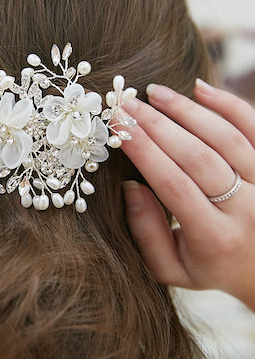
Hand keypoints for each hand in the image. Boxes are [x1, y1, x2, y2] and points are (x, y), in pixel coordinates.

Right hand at [120, 79, 254, 311]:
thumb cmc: (210, 266)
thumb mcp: (171, 269)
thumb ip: (146, 234)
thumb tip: (131, 187)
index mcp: (214, 238)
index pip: (174, 185)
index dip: (144, 152)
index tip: (118, 128)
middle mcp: (246, 210)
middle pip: (198, 157)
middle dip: (157, 126)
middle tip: (127, 105)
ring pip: (226, 138)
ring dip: (187, 110)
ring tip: (154, 92)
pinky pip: (254, 128)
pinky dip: (229, 105)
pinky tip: (199, 89)